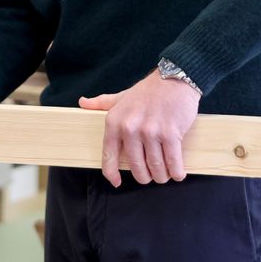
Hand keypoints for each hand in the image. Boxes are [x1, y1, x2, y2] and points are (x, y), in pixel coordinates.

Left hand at [78, 69, 199, 186]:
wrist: (174, 79)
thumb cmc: (147, 91)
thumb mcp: (121, 96)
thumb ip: (102, 103)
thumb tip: (82, 102)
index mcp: (114, 122)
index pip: (109, 155)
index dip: (111, 173)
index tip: (116, 183)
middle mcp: (130, 129)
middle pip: (137, 168)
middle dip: (145, 177)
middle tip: (151, 175)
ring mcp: (150, 132)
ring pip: (156, 168)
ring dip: (162, 176)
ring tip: (165, 174)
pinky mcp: (170, 134)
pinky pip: (173, 163)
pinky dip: (176, 172)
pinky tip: (177, 172)